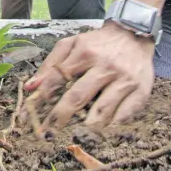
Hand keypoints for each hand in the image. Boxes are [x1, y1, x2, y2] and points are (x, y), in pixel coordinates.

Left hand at [23, 23, 154, 130]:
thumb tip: (30, 87)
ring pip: (102, 110)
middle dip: (60, 117)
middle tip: (47, 134)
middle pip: (78, 97)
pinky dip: (112, 126)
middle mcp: (103, 66)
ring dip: (86, 127)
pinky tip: (102, 132)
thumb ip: (50, 64)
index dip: (42, 98)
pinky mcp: (141, 90)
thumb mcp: (72, 44)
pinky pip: (125, 115)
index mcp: (84, 53)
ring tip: (75, 136)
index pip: (58, 78)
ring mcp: (123, 79)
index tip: (30, 115)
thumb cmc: (97, 43)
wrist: (133, 34)